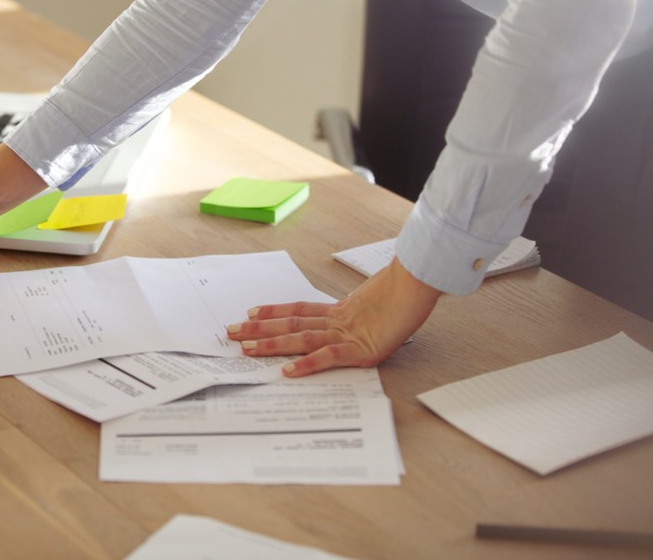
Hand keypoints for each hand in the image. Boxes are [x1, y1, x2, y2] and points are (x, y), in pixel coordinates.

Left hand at [226, 257, 441, 375]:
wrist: (421, 283)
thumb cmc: (408, 291)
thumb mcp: (381, 302)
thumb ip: (366, 310)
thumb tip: (363, 315)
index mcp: (342, 310)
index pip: (299, 309)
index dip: (273, 311)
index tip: (250, 313)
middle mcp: (338, 320)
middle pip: (290, 323)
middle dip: (258, 329)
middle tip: (231, 333)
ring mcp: (347, 334)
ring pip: (299, 338)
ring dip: (270, 344)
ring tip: (246, 349)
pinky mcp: (360, 350)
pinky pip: (327, 357)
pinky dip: (306, 364)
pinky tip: (287, 370)